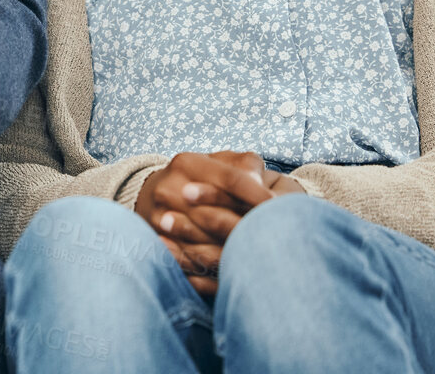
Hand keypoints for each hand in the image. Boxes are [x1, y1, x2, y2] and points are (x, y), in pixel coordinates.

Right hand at [137, 151, 303, 295]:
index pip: (231, 179)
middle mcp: (169, 188)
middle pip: (216, 214)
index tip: (281, 209)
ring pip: (205, 242)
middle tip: (277, 240)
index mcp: (187, 163)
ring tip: (261, 261)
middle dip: (248, 228)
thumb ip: (245, 165)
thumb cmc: (200, 177)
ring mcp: (160, 216)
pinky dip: (215, 269)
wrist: (153, 194)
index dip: (258, 195)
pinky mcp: (159, 240)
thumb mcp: (219, 162)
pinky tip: (237, 272)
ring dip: (234, 253)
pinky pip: (192, 261)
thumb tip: (262, 184)